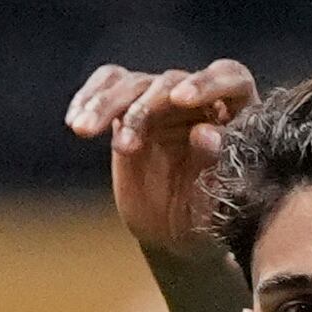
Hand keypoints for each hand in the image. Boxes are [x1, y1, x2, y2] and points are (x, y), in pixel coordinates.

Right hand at [65, 59, 256, 252]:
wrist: (177, 232)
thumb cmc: (206, 215)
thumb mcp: (216, 200)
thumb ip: (215, 165)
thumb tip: (204, 132)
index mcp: (235, 111)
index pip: (228, 78)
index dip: (206, 83)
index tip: (181, 99)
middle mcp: (198, 98)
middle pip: (170, 82)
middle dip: (144, 108)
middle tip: (123, 144)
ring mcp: (161, 99)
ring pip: (133, 84)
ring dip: (106, 105)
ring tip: (84, 130)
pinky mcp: (129, 107)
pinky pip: (109, 86)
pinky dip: (90, 98)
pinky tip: (76, 120)